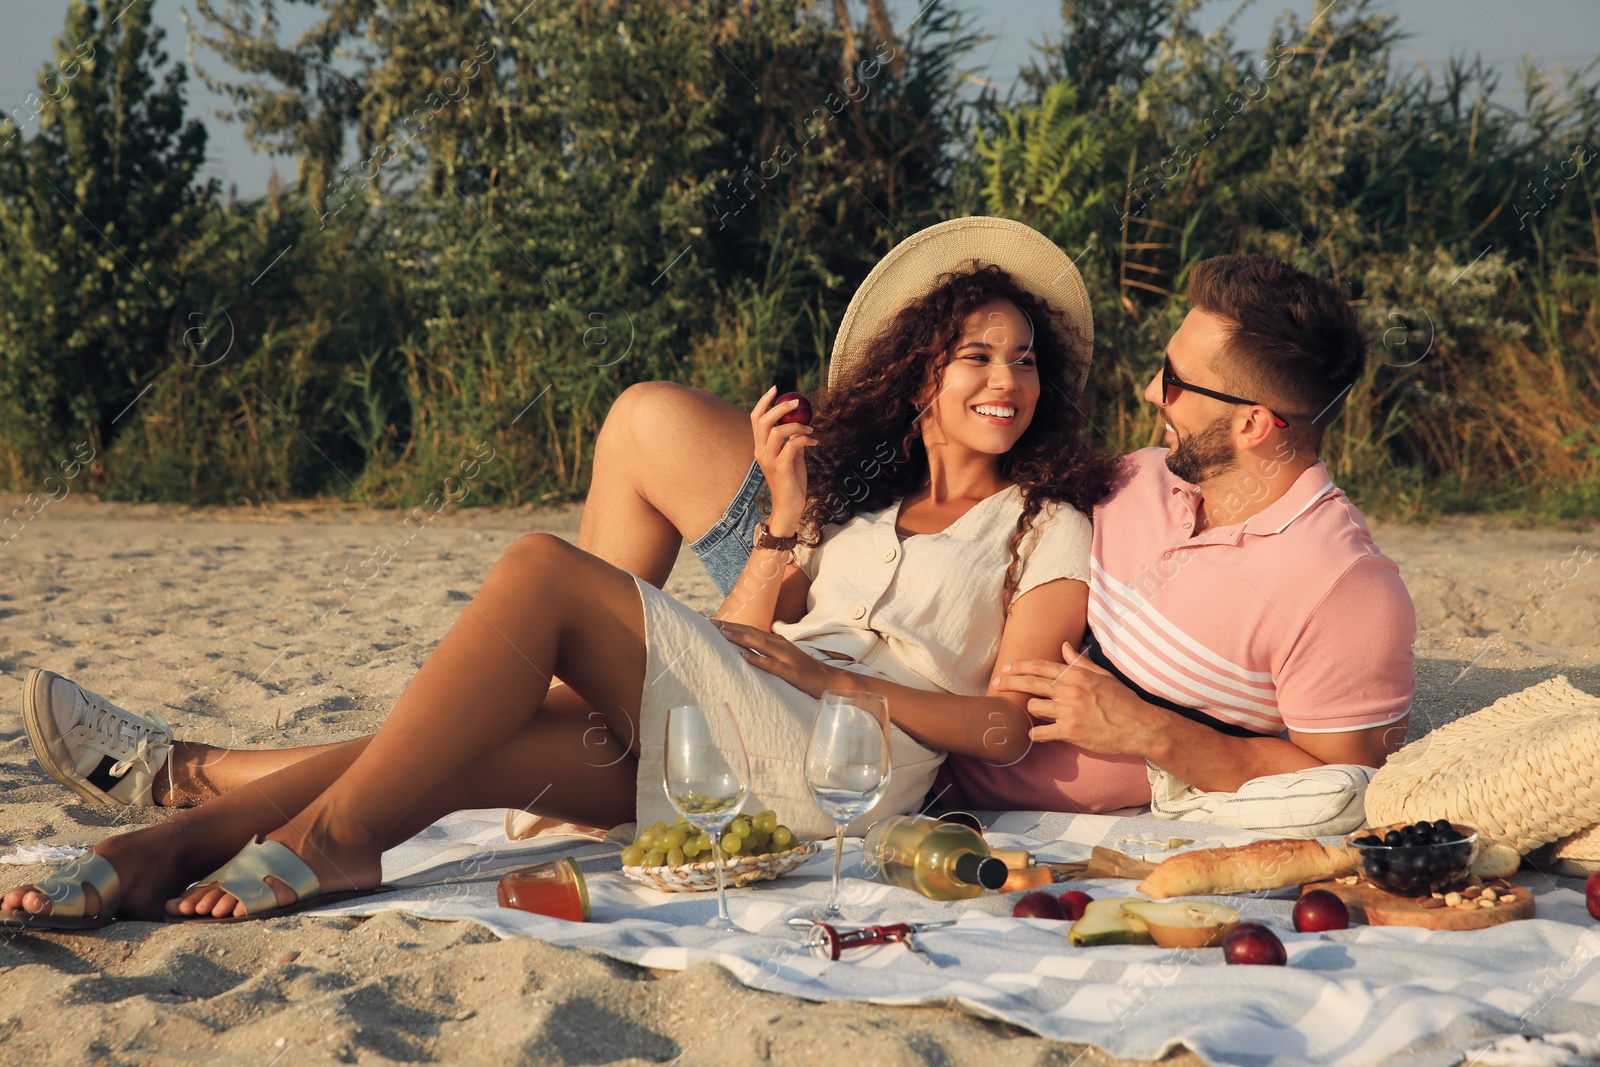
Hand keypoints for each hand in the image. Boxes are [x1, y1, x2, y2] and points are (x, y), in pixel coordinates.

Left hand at [715, 621, 841, 698]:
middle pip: (752, 633)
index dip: (733, 625)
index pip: (752, 630)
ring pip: (760, 644)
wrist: (828, 680)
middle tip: (711, 623)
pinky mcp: (791, 672)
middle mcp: (781, 645)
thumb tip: (752, 647)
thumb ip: (770, 650)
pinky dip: (758, 659)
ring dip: (741, 638)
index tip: (714, 622)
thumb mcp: (785, 656)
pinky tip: (745, 657)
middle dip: (731, 627)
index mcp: (778, 642)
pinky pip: (772, 665)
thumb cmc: (805, 670)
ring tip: (723, 634)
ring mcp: (786, 657)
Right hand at [750, 386, 813, 533]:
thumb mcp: (792, 457)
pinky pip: (792, 445)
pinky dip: (805, 439)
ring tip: (811, 429)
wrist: (790, 507)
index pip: (756, 419)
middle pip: (763, 420)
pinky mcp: (780, 468)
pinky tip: (814, 442)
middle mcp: (761, 452)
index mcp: (760, 447)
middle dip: (780, 407)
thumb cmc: (792, 481)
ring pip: (778, 431)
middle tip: (797, 402)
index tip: (776, 389)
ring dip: (797, 425)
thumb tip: (802, 424)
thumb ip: (793, 440)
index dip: (763, 401)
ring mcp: (769, 460)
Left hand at [993, 644, 1153, 756]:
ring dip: (1032, 710)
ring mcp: (1068, 711)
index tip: (1007, 669)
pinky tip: (1033, 735)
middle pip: (1030, 683)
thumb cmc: (1122, 700)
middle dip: (1010, 682)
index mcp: (1076, 675)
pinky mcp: (1070, 731)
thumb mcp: (1102, 675)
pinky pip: (1042, 733)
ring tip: (1034, 713)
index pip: (1040, 666)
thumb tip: (1063, 646)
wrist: (1138, 726)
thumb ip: (1079, 662)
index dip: (1020, 667)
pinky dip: (1035, 735)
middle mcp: (1069, 690)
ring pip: (1034, 707)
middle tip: (997, 684)